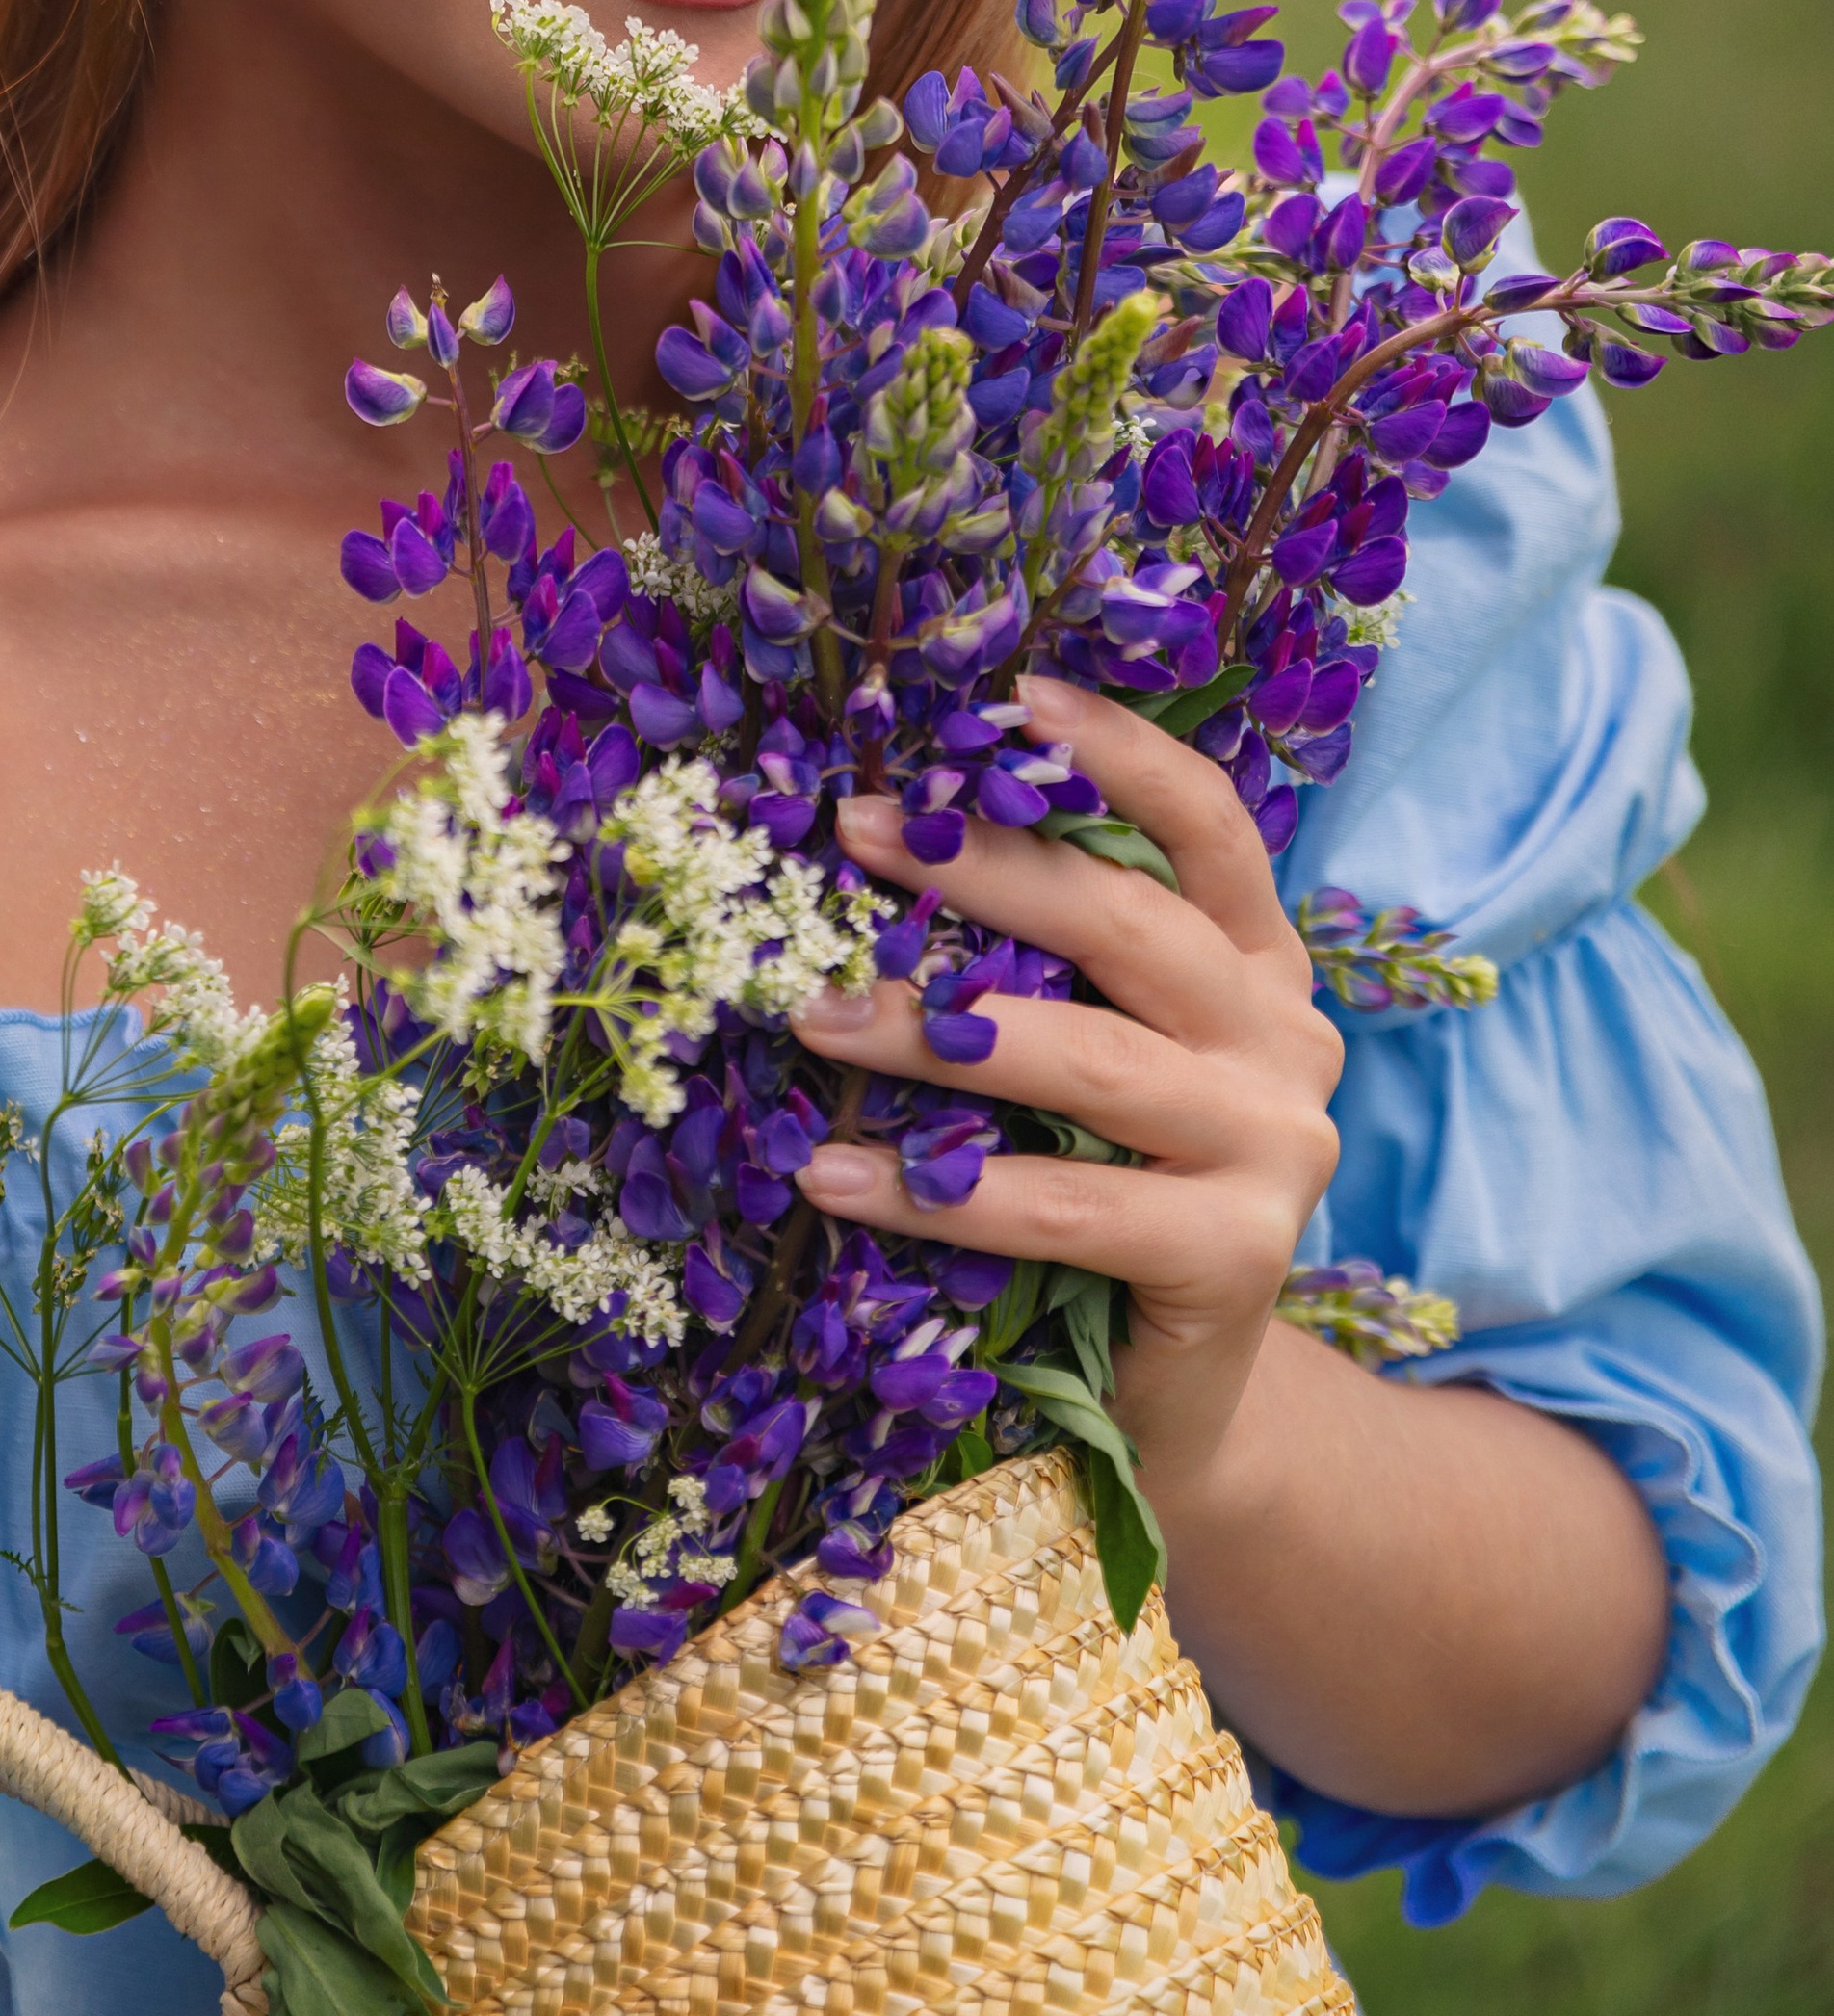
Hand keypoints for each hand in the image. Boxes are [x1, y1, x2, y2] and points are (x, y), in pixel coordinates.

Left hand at [787, 671, 1343, 1509]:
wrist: (1166, 1403)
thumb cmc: (1093, 1189)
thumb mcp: (1077, 1054)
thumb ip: (1033, 963)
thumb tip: (872, 838)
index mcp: (1254, 960)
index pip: (1209, 823)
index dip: (1119, 752)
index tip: (1011, 696)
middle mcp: (1284, 1035)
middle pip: (1134, 922)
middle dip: (985, 869)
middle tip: (854, 833)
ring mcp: (1277, 1145)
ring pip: (1092, 1060)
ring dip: (936, 1032)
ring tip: (814, 1015)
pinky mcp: (1237, 1254)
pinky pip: (1068, 1203)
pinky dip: (942, 1192)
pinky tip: (834, 1179)